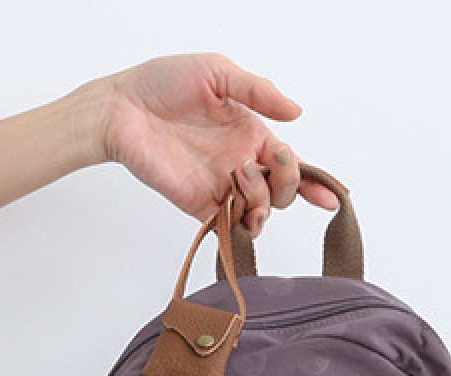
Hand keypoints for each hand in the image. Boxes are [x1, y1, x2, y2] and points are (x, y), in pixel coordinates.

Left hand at [78, 53, 340, 233]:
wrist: (122, 108)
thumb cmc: (163, 82)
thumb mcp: (217, 72)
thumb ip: (258, 91)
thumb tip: (296, 112)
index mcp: (251, 134)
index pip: (290, 164)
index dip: (313, 182)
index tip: (327, 195)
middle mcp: (241, 164)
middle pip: (283, 193)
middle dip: (288, 187)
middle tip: (266, 166)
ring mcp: (222, 188)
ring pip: (261, 213)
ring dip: (263, 201)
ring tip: (240, 178)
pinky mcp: (200, 206)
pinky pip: (230, 228)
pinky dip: (242, 227)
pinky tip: (239, 210)